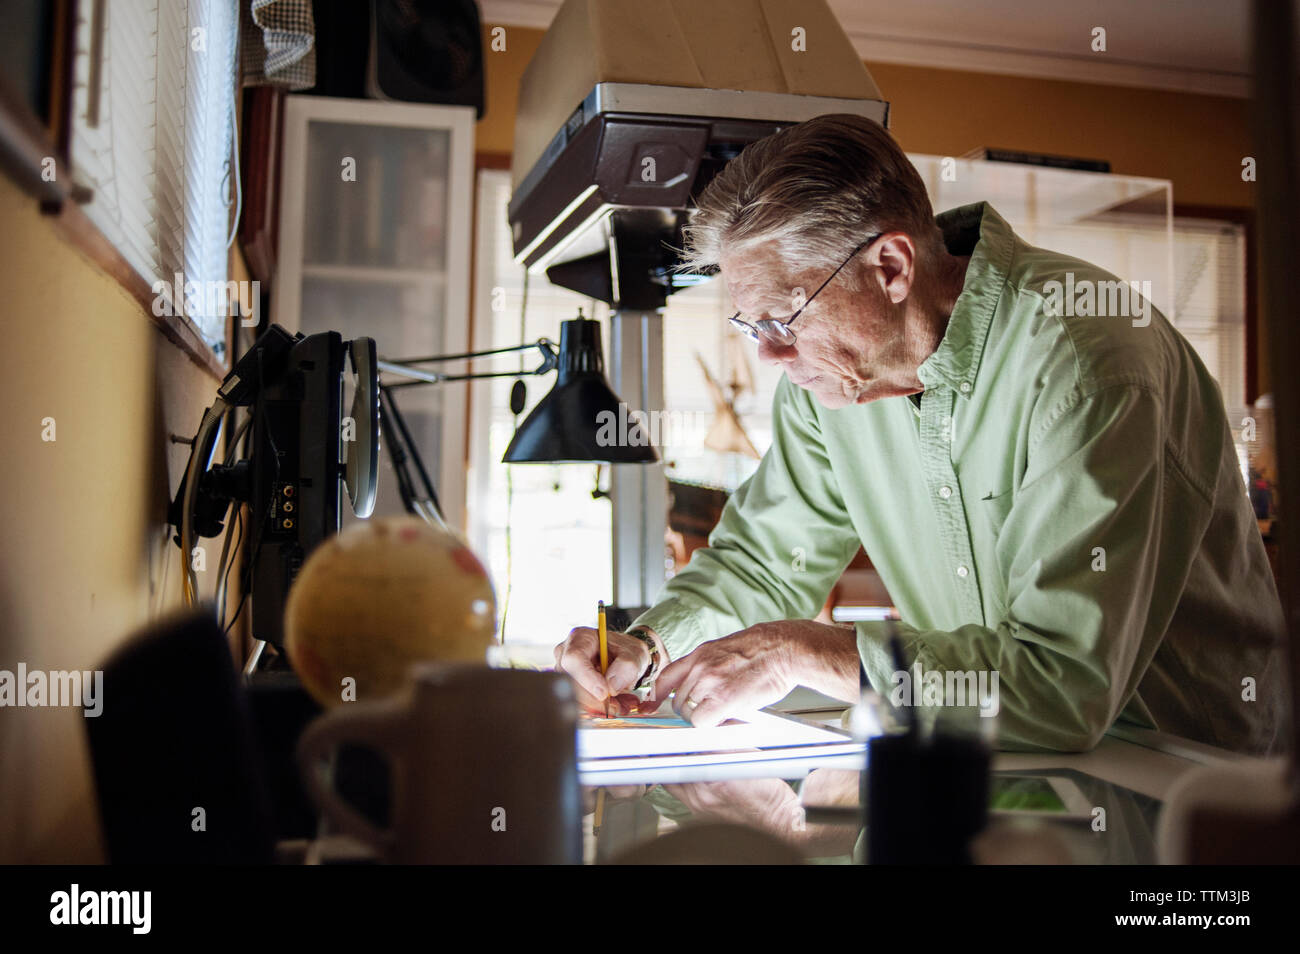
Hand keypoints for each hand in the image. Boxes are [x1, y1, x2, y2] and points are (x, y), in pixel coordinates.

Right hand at [554, 626, 650, 715]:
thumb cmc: (626, 651)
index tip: (604, 693)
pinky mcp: (570, 687)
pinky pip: (579, 704)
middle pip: (570, 681)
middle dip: (594, 700)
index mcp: (581, 637)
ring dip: (598, 707)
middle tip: (618, 707)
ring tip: (622, 706)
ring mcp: (566, 672)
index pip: (574, 659)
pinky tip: (615, 705)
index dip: (587, 679)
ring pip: (574, 696)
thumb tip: (611, 687)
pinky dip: (598, 709)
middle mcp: (567, 654)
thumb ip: (626, 666)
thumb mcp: (634, 654)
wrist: (624, 657)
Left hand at [644, 619, 859, 726]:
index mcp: (700, 654)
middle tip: (710, 713)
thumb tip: (698, 687)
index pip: (665, 678)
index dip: (660, 695)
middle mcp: (700, 667)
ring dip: (704, 718)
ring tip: (724, 713)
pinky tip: (727, 718)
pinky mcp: (723, 698)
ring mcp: (709, 682)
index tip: (658, 705)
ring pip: (689, 713)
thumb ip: (708, 666)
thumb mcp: (726, 650)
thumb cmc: (764, 651)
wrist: (784, 648)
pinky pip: (702, 722)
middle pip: (677, 701)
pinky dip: (712, 725)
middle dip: (691, 711)